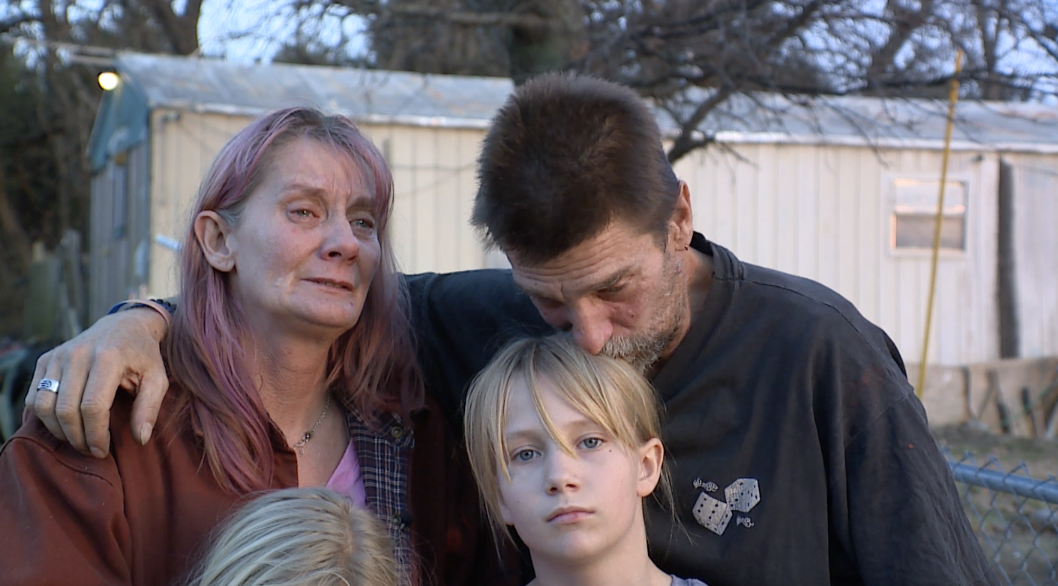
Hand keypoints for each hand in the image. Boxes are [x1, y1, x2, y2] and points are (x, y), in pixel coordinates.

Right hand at [24, 307, 169, 457]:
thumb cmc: (143, 356)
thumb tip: (140, 439)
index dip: (95, 435)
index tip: (102, 450)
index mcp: (108, 358)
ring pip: (44, 405)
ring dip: (58, 430)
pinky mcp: (46, 359)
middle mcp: (78, 354)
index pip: (93, 407)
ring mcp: (58, 356)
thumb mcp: (157, 378)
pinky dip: (43, 417)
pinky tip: (63, 425)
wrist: (125, 325)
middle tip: (90, 449)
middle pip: (66, 410)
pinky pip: (33, 396)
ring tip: (77, 439)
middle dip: (77, 437)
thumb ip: (149, 408)